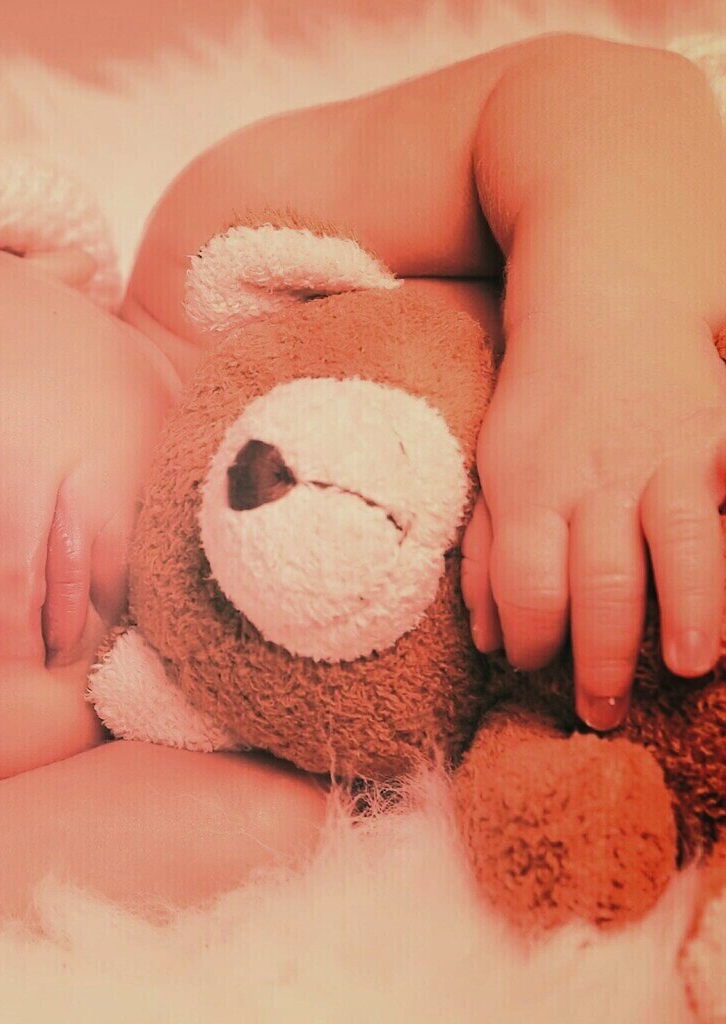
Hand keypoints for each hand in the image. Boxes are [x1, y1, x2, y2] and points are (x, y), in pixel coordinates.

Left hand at [460, 306, 725, 729]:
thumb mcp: (493, 468)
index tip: (537, 673)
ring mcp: (664, 456)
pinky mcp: (719, 436)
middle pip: (598, 579)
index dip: (531, 638)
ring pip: (679, 540)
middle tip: (605, 711)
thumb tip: (487, 639)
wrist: (604, 302)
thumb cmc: (544, 405)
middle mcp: (595, 478)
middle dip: (602, 654)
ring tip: (688, 666)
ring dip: (686, 610)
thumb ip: (485, 551)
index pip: (525, 582)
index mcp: (530, 489)